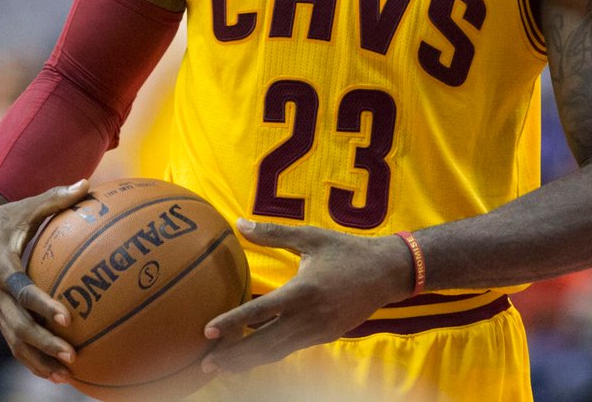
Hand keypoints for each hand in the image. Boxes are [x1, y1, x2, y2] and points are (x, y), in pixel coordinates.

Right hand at [0, 181, 90, 382]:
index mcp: (1, 267)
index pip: (23, 292)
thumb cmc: (6, 217)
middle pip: (18, 326)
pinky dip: (32, 359)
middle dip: (45, 344)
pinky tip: (54, 373)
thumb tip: (87, 183)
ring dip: (38, 360)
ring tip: (67, 376)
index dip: (43, 306)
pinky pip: (13, 342)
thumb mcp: (26, 207)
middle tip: (73, 355)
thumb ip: (56, 198)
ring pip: (14, 342)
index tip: (67, 319)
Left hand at [201, 219, 413, 374]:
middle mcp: (308, 318)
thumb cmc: (346, 250)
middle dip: (233, 357)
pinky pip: (291, 349)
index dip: (231, 323)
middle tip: (205, 364)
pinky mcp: (324, 338)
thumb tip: (240, 223)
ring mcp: (317, 332)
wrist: (386, 273)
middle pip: (263, 344)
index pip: (258, 312)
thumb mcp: (310, 236)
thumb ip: (273, 233)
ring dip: (248, 361)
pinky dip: (269, 355)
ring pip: (276, 352)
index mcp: (302, 291)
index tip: (207, 332)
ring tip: (221, 367)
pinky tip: (252, 356)